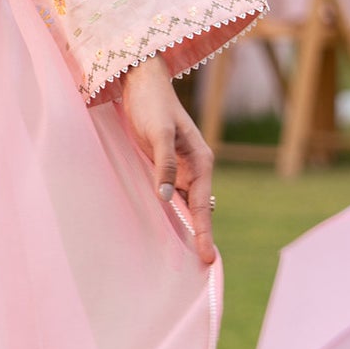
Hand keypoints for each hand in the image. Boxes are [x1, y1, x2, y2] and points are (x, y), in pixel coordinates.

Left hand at [118, 57, 215, 265]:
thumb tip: (166, 198)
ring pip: (184, 204)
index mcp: (201, 162)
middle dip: (201, 235)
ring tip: (187, 257)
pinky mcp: (163, 166)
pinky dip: (170, 211)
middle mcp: (193, 169)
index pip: (203, 206)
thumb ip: (164, 165)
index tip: (208, 258)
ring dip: (186, 226)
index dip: (205, 232)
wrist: (141, 82)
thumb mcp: (159, 134)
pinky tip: (166, 227)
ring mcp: (179, 169)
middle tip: (201, 266)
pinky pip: (169, 194)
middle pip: (198, 210)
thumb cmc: (153, 104)